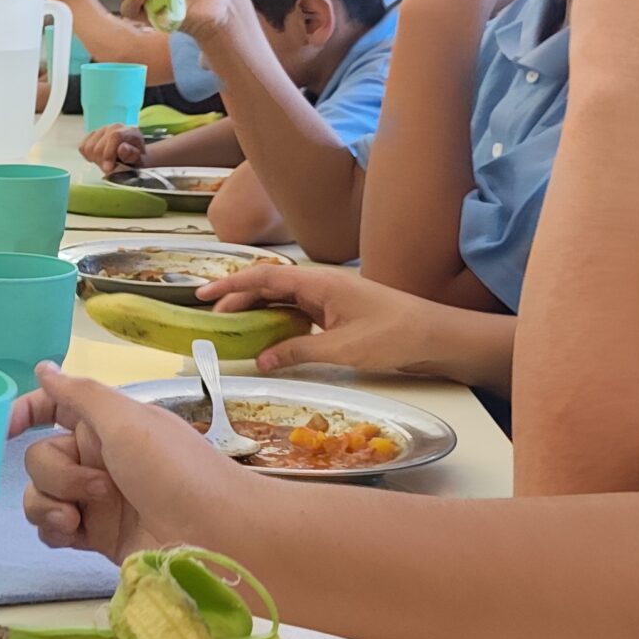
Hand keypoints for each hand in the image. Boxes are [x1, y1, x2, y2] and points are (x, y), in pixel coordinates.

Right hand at [8, 363, 247, 560]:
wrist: (217, 537)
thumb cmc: (176, 472)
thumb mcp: (128, 421)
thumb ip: (79, 394)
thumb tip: (43, 367)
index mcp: (106, 424)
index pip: (52, 408)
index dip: (24, 413)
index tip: (3, 430)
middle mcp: (97, 458)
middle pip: (39, 458)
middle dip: (56, 474)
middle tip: (98, 488)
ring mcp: (95, 499)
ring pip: (40, 494)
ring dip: (49, 504)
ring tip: (79, 519)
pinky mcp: (95, 536)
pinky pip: (51, 528)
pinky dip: (53, 530)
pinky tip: (74, 535)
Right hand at [79, 122, 146, 174]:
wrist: (132, 155)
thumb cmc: (136, 159)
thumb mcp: (139, 161)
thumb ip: (132, 155)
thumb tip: (122, 148)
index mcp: (129, 131)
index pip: (114, 137)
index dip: (109, 154)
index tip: (108, 169)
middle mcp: (114, 127)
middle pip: (99, 146)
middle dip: (103, 162)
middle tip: (110, 168)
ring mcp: (102, 130)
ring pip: (88, 148)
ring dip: (95, 160)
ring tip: (106, 163)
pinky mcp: (92, 135)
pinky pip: (82, 147)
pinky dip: (88, 156)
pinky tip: (98, 159)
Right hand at [196, 264, 443, 374]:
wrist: (436, 336)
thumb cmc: (395, 335)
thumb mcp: (342, 349)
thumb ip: (297, 351)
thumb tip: (260, 361)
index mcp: (319, 283)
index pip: (264, 277)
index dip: (230, 284)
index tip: (202, 293)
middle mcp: (321, 285)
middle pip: (268, 286)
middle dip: (236, 299)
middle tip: (211, 319)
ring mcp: (329, 298)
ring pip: (281, 299)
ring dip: (254, 311)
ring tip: (231, 328)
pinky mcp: (336, 313)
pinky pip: (296, 312)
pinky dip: (275, 321)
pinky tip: (265, 337)